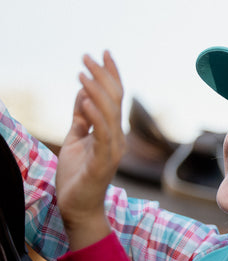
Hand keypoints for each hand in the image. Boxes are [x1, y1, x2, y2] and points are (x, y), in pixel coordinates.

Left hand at [56, 51, 125, 250]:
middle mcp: (117, 138)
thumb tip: (83, 92)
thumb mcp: (76, 140)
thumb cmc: (77, 176)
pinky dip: (94, 115)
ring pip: (110, 114)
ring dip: (96, 90)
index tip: (103, 53)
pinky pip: (102, 134)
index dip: (110, 75)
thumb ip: (81, 118)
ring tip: (82, 73)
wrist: (78, 208)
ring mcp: (113, 150)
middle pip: (114, 100)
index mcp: (112, 132)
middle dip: (102, 76)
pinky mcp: (103, 162)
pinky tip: (84, 100)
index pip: (115, 98)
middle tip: (87, 56)